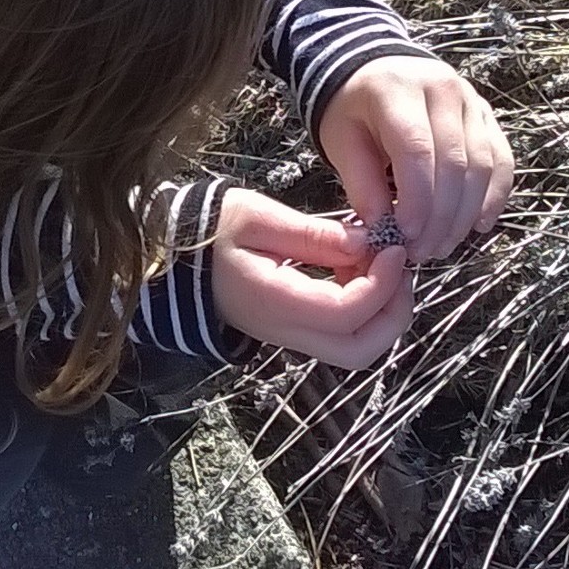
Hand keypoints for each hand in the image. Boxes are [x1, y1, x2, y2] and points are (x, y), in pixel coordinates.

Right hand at [211, 188, 413, 369]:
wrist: (171, 259)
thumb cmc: (209, 231)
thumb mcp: (257, 217)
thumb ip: (314, 234)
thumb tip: (366, 242)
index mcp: (274, 303)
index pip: (346, 313)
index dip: (382, 283)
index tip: (391, 246)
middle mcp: (285, 331)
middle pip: (360, 351)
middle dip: (393, 312)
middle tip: (397, 266)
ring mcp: (289, 337)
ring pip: (355, 350)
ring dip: (381, 313)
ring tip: (376, 263)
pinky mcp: (293, 331)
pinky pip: (341, 335)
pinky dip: (363, 309)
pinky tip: (355, 268)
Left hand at [317, 56, 513, 261]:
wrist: (377, 72)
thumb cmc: (354, 110)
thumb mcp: (341, 141)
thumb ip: (361, 184)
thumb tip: (382, 231)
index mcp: (398, 90)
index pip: (417, 150)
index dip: (416, 199)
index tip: (407, 236)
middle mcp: (443, 89)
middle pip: (455, 162)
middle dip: (441, 216)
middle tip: (423, 252)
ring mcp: (471, 100)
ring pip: (483, 165)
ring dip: (465, 214)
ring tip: (442, 245)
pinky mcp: (487, 115)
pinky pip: (501, 160)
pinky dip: (494, 196)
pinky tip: (478, 225)